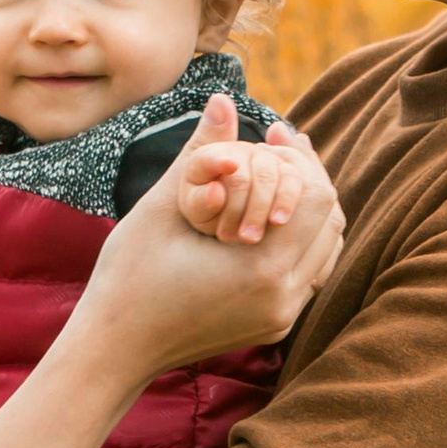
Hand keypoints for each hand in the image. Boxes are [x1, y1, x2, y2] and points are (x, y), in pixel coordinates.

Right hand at [71, 99, 343, 377]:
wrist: (116, 349)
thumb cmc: (128, 277)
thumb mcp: (162, 208)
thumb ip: (202, 152)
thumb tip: (223, 98)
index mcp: (261, 268)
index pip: (317, 196)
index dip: (300, 157)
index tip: (272, 132)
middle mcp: (284, 297)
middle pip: (330, 219)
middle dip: (306, 177)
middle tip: (275, 148)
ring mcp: (282, 316)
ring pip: (326, 246)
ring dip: (306, 208)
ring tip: (272, 177)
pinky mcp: (275, 325)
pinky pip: (309, 271)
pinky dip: (297, 238)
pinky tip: (265, 215)